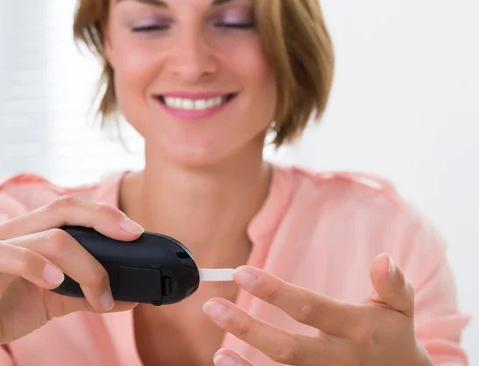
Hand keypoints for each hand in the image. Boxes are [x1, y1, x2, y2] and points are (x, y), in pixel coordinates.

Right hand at [0, 196, 143, 365]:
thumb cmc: (6, 306)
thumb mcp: (55, 298)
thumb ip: (89, 293)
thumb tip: (133, 295)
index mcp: (29, 236)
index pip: (67, 209)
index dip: (102, 215)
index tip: (135, 233)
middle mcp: (3, 242)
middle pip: (47, 225)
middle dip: (86, 248)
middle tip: (110, 279)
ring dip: (32, 263)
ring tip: (57, 284)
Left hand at [203, 253, 432, 365]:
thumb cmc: (394, 336)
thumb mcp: (400, 308)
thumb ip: (392, 284)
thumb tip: (383, 259)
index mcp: (358, 329)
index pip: (310, 308)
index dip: (274, 291)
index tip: (241, 273)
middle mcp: (341, 359)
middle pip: (289, 349)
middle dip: (248, 328)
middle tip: (213, 307)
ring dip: (246, 365)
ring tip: (218, 348)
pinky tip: (228, 363)